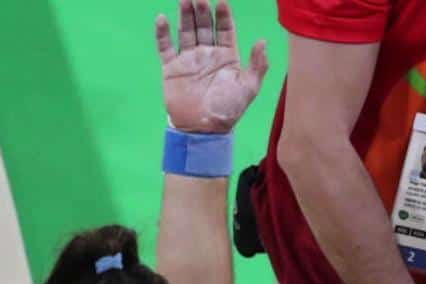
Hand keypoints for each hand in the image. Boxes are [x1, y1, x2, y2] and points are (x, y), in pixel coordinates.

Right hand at [155, 0, 267, 133]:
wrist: (203, 129)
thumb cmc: (228, 109)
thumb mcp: (249, 88)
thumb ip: (258, 65)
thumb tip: (263, 41)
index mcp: (227, 57)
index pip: (225, 30)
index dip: (224, 16)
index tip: (222, 2)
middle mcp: (207, 54)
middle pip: (205, 26)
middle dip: (203, 11)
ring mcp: (188, 59)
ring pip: (186, 31)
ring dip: (185, 16)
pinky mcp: (171, 67)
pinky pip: (165, 47)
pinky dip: (163, 33)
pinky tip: (162, 18)